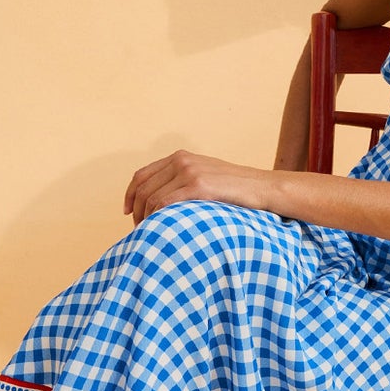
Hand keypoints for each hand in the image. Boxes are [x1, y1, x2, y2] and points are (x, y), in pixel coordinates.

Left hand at [123, 145, 278, 221]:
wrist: (262, 188)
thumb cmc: (235, 190)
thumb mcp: (205, 177)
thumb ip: (183, 182)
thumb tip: (159, 203)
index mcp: (181, 156)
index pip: (142, 174)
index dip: (130, 194)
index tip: (127, 212)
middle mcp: (181, 160)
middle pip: (142, 187)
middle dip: (136, 211)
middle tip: (139, 230)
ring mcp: (190, 171)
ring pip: (151, 198)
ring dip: (145, 218)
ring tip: (150, 234)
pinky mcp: (198, 185)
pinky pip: (165, 203)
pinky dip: (156, 218)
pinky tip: (159, 230)